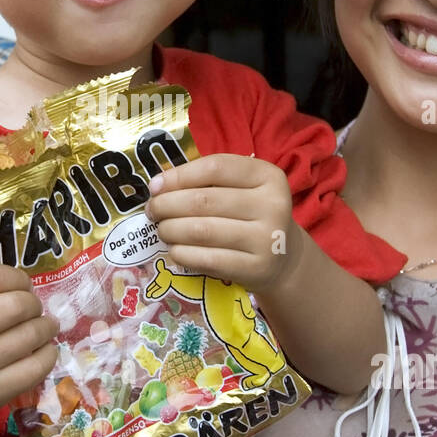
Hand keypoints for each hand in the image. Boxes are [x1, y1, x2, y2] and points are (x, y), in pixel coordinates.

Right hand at [0, 265, 58, 414]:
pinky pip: (36, 367)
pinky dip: (49, 353)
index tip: (23, 284)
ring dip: (46, 326)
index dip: (16, 277)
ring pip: (28, 335)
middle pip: (14, 306)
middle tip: (34, 308)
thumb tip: (30, 287)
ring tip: (46, 326)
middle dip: (33, 302)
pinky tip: (45, 349)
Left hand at [146, 154, 299, 292]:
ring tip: (162, 230)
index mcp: (268, 176)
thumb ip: (206, 182)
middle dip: (167, 205)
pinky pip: (208, 259)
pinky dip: (183, 254)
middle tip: (153, 211)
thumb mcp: (241, 189)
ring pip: (202, 230)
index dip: (179, 176)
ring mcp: (267, 239)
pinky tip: (175, 250)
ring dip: (171, 230)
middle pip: (204, 201)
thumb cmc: (251, 216)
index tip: (155, 186)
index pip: (215, 168)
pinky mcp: (257, 268)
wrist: (283, 258)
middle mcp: (273, 205)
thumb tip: (158, 186)